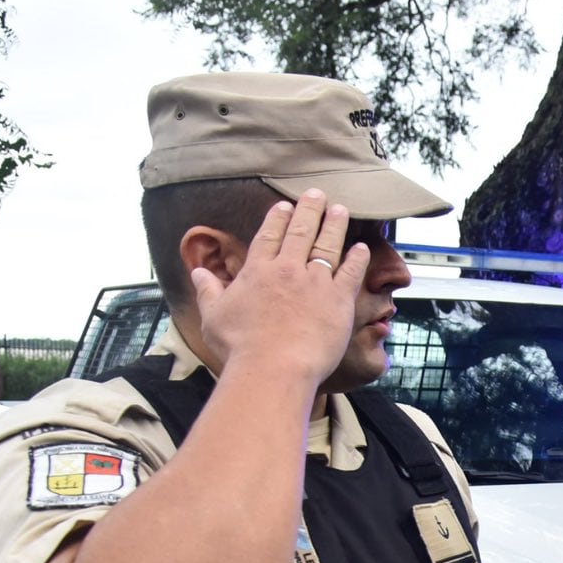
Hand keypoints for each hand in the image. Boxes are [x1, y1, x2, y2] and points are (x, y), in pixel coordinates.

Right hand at [190, 189, 366, 386]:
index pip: (269, 236)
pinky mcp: (339, 300)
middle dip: (309, 209)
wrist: (273, 368)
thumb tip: (199, 273)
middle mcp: (287, 270)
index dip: (278, 218)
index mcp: (257, 271)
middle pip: (301, 231)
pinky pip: (352, 272)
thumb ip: (208, 291)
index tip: (284, 205)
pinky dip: (358, 258)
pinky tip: (362, 248)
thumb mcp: (213, 317)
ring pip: (328, 244)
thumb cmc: (240, 349)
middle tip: (317, 194)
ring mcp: (315, 283)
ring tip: (340, 209)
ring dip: (335, 224)